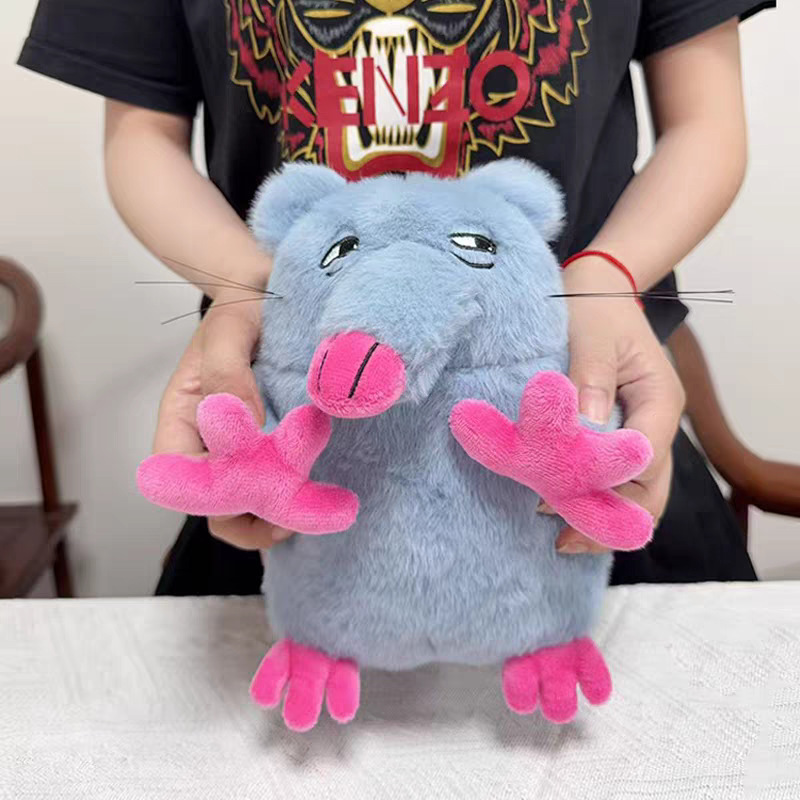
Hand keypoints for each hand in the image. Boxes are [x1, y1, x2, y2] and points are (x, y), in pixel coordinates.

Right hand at [152, 285, 292, 548]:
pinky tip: (317, 498)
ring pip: (243, 503)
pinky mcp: (269, 447)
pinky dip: (290, 499)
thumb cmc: (240, 308)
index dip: (206, 494)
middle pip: (210, 501)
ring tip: (310, 514)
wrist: (269, 295)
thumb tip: (242, 425)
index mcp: (182, 416)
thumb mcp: (229, 331)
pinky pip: (272, 486)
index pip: (176, 474)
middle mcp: (206, 441)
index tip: (249, 492)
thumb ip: (227, 375)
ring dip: (272, 516)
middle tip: (290, 520)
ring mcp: (238, 448)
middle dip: (246, 518)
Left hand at [554, 257, 685, 553]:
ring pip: (635, 490)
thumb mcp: (592, 335)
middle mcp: (656, 423)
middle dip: (612, 519)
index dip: (607, 483)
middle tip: (565, 542)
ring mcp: (639, 431)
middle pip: (649, 488)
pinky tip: (562, 510)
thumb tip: (584, 427)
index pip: (643, 457)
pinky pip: (615, 477)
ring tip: (561, 539)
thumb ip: (588, 379)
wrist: (597, 288)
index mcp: (659, 400)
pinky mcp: (618, 433)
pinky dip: (594, 497)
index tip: (562, 500)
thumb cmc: (596, 307)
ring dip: (602, 515)